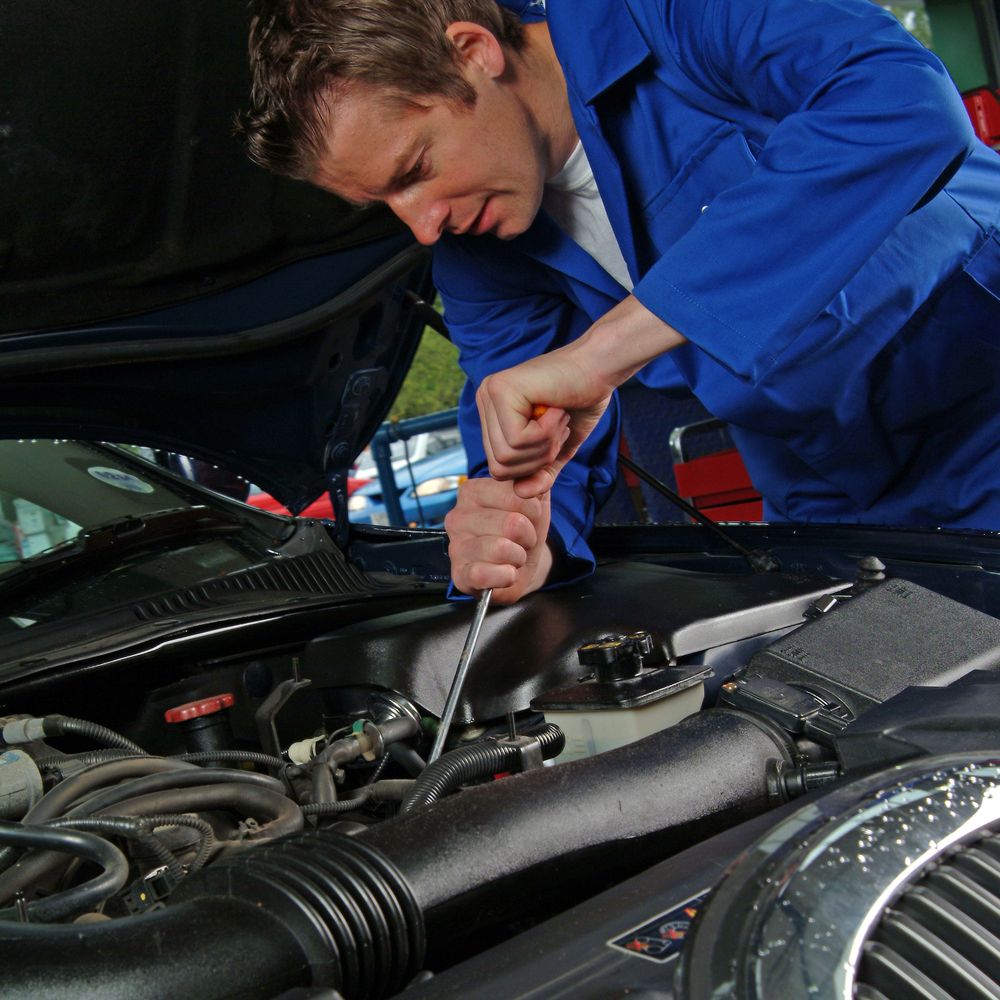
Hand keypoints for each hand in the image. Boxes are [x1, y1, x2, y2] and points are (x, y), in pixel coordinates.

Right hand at [444, 478, 552, 604]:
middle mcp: (458, 517)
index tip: (527, 518)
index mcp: (473, 491)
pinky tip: (506, 574)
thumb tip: (541, 477)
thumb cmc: (523, 529)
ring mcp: (456, 547)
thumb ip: (540, 479)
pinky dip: (505, 577)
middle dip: (528, 537)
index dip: (534, 511)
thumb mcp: (536, 499)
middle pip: (513, 524)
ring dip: (518, 557)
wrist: (519, 565)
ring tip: (512, 556)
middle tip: (519, 541)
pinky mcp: (459, 575)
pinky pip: (484, 574)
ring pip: (501, 548)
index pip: (516, 495)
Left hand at [476, 295, 686, 496]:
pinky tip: (557, 409)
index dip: (532, 464)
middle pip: (499, 467)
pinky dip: (546, 432)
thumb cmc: (581, 400)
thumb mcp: (557, 449)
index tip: (554, 437)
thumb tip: (522, 494)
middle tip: (558, 428)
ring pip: (507, 456)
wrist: (600, 367)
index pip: (498, 467)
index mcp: (493, 414)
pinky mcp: (501, 390)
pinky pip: (517, 439)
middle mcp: (485, 400)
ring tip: (558, 417)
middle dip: (537, 458)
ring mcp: (490, 394)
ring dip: (543, 445)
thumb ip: (540, 474)